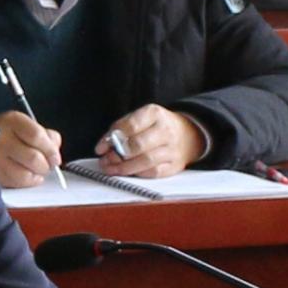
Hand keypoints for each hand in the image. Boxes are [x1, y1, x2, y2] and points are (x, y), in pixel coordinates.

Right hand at [0, 111, 63, 187]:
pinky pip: (15, 184)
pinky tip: (27, 177)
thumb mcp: (27, 125)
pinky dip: (26, 182)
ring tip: (36, 171)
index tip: (55, 158)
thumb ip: (46, 135)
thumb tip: (55, 151)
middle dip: (45, 165)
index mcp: (12, 121)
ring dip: (35, 176)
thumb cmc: (10, 133)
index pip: (37, 136)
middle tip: (47, 166)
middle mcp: (1, 138)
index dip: (50, 150)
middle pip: (33, 158)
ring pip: (24, 174)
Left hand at [89, 105, 206, 176]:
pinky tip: (129, 172)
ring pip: (146, 161)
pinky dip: (138, 174)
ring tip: (112, 169)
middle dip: (118, 155)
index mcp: (154, 114)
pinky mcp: (175, 165)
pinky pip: (154, 172)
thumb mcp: (141, 118)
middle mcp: (165, 130)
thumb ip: (121, 128)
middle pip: (138, 145)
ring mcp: (172, 149)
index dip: (112, 138)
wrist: (188, 134)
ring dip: (124, 168)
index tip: (100, 148)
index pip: (130, 125)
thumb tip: (104, 145)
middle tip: (105, 161)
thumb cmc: (156, 126)